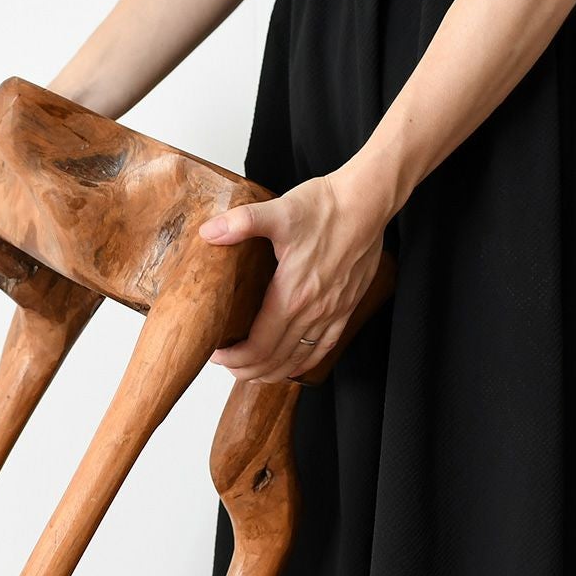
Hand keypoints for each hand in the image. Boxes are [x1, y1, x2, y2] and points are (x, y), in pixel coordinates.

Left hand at [199, 169, 395, 382]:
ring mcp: (332, 313)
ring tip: (252, 371)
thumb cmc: (326, 207)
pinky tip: (291, 364)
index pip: (259, 347)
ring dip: (273, 372)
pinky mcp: (345, 309)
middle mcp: (313, 312)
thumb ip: (241, 222)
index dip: (235, 359)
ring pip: (299, 360)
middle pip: (275, 360)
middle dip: (247, 370)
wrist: (366, 203)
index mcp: (292, 295)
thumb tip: (208, 233)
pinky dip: (303, 363)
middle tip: (228, 365)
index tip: (217, 355)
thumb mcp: (278, 210)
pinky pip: (324, 349)